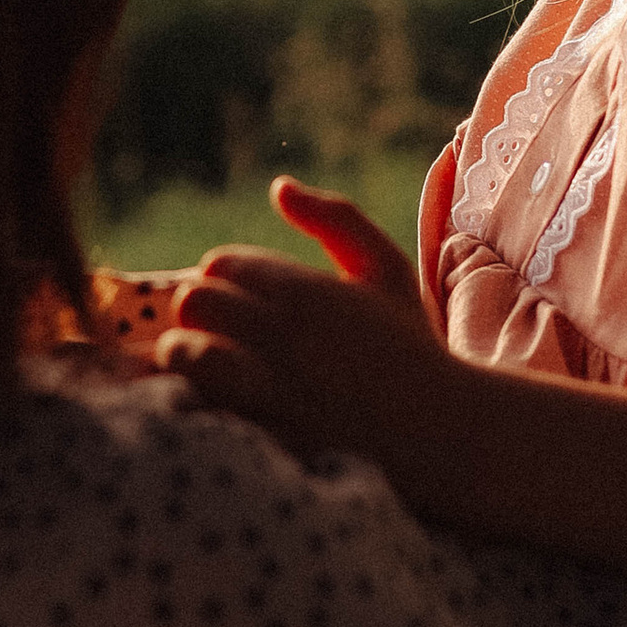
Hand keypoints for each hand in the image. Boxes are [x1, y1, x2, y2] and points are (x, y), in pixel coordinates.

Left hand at [160, 177, 466, 490]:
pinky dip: (196, 400)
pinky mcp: (263, 439)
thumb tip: (279, 187)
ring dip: (186, 356)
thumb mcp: (386, 270)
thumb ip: (336, 218)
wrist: (441, 436)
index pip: (221, 265)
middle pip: (195, 302)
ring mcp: (271, 391)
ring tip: (208, 367)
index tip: (243, 298)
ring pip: (185, 353)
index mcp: (306, 292)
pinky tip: (219, 404)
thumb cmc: (410, 347)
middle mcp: (283, 337)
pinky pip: (199, 408)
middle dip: (199, 313)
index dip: (225, 278)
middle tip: (222, 330)